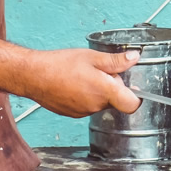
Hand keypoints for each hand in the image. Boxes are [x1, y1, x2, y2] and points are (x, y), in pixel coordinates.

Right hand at [20, 47, 140, 118]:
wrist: (34, 76)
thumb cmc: (60, 64)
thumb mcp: (92, 57)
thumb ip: (116, 61)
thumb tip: (134, 58)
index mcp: (104, 91)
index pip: (132, 104)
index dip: (136, 96)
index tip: (132, 86)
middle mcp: (96, 105)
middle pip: (115, 100)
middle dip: (112, 86)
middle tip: (99, 71)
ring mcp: (84, 112)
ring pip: (100, 102)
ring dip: (98, 91)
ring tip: (83, 76)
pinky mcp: (73, 114)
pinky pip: (87, 106)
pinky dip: (85, 96)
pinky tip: (74, 84)